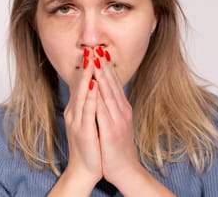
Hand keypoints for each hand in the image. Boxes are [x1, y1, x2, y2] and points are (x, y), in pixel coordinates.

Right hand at [61, 48, 101, 189]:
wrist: (85, 169)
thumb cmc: (90, 146)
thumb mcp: (88, 122)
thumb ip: (89, 106)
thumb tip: (93, 89)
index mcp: (76, 110)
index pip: (81, 85)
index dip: (86, 68)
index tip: (92, 52)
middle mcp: (74, 112)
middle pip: (79, 85)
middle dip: (86, 66)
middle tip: (90, 49)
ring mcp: (77, 121)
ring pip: (82, 93)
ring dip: (87, 75)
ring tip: (91, 59)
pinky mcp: (82, 130)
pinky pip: (87, 109)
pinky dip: (90, 95)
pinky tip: (93, 84)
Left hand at [92, 46, 141, 187]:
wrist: (125, 170)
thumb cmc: (117, 147)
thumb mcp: (116, 123)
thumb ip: (111, 108)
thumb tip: (104, 93)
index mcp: (122, 108)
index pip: (114, 83)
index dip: (106, 66)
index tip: (99, 51)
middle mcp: (122, 110)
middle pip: (111, 83)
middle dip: (103, 64)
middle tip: (96, 47)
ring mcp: (118, 119)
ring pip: (108, 92)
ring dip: (101, 74)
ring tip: (95, 59)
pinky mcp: (112, 130)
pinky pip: (103, 109)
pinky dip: (97, 95)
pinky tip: (92, 85)